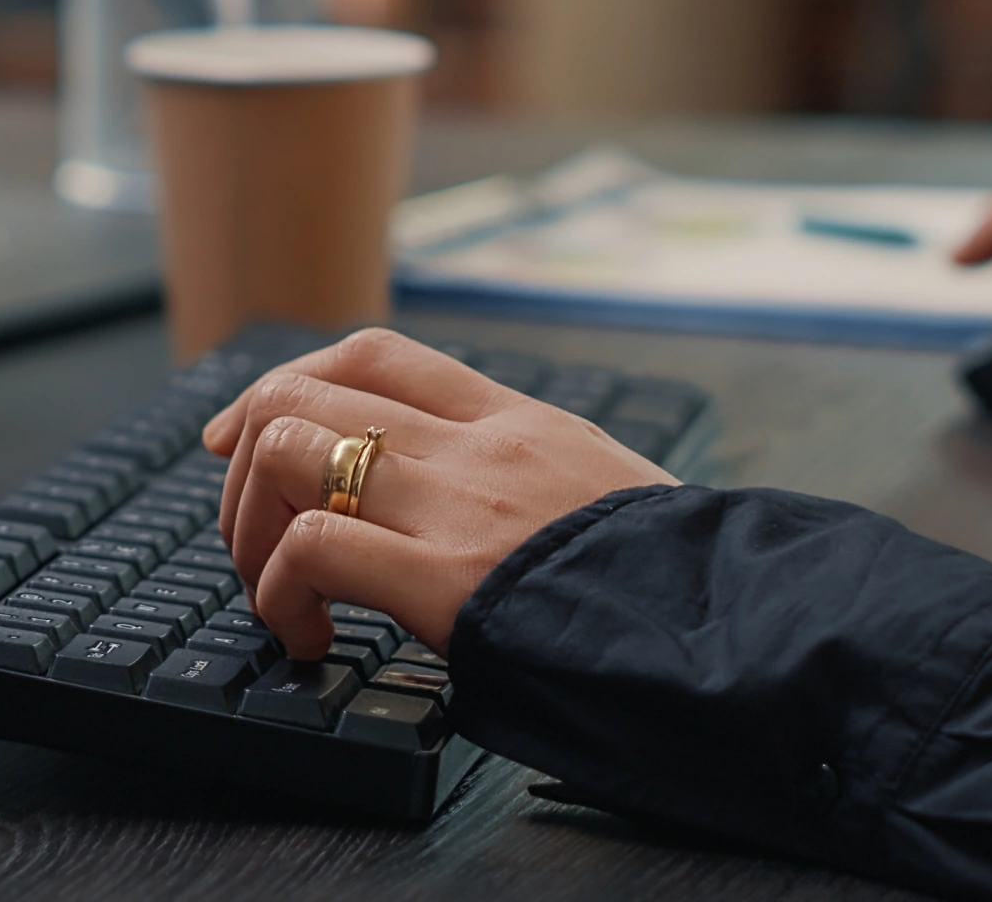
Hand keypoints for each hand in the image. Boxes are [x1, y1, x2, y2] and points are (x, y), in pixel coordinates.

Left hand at [201, 329, 677, 661]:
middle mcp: (481, 447)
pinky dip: (280, 591)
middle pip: (304, 393)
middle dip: (243, 459)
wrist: (748, 630)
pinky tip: (309, 637)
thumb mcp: (610, 498)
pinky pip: (313, 550)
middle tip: (245, 532)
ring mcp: (461, 506)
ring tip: (277, 595)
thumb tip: (488, 518)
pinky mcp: (448, 582)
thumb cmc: (688, 588)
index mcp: (522, 422)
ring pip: (288, 452)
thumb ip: (538, 486)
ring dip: (249, 529)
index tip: (245, 431)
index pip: (377, 355)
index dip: (288, 384)